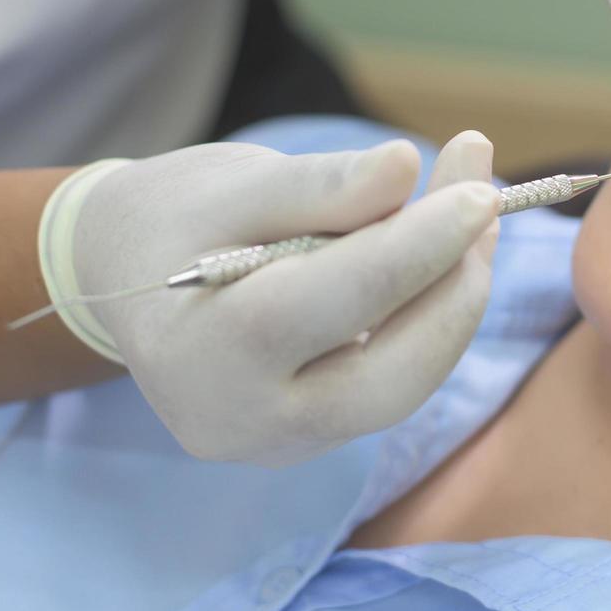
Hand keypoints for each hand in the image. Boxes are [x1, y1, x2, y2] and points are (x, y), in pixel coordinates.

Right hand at [47, 132, 498, 465]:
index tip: (480, 191)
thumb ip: (318, 184)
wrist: (125, 280)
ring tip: (473, 212)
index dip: (417, 248)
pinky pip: (394, 381)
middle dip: (454, 285)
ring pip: (407, 384)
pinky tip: (447, 252)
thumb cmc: (176, 221)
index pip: (332, 305)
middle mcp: (243, 423)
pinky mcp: (316, 438)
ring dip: (455, 296)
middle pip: (390, 374)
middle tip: (485, 196)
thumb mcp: (233, 185)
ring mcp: (282, 443)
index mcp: (201, 355)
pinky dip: (429, 316)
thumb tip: (405, 166)